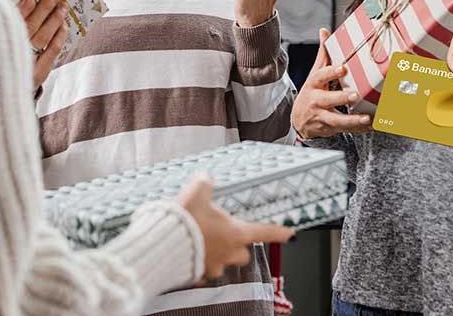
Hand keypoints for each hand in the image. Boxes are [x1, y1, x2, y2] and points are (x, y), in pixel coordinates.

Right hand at [17, 0, 67, 89]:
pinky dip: (59, 36)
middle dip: (45, 8)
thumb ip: (3, 29)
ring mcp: (26, 64)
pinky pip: (52, 51)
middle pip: (30, 26)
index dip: (21, 10)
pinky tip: (64, 26)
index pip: (10, 24)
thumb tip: (23, 6)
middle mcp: (11, 54)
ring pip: (44, 37)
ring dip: (55, 19)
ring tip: (63, 6)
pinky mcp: (38, 73)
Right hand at [175, 173, 293, 280]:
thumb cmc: (184, 219)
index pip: (264, 232)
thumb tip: (205, 179)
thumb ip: (205, 183)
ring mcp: (212, 266)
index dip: (279, 232)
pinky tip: (189, 251)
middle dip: (239, 246)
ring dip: (218, 254)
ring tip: (203, 242)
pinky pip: (202, 270)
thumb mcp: (197, 192)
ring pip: (223, 263)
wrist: (161, 244)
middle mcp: (227, 253)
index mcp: (234, 233)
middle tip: (227, 234)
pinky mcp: (196, 275)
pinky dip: (199, 262)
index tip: (291, 234)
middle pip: (243, 253)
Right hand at [292, 29, 372, 138]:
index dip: (331, 72)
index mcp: (313, 84)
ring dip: (352, 120)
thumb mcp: (315, 73)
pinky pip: (345, 129)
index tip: (342, 68)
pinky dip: (358, 128)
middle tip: (355, 95)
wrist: (299, 119)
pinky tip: (370, 126)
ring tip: (366, 118)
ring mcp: (322, 116)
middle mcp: (316, 100)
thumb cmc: (312, 91)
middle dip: (342, 98)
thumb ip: (323, 54)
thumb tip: (324, 30)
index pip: (320, 76)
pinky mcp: (329, 128)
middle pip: (328, 99)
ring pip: (336, 120)